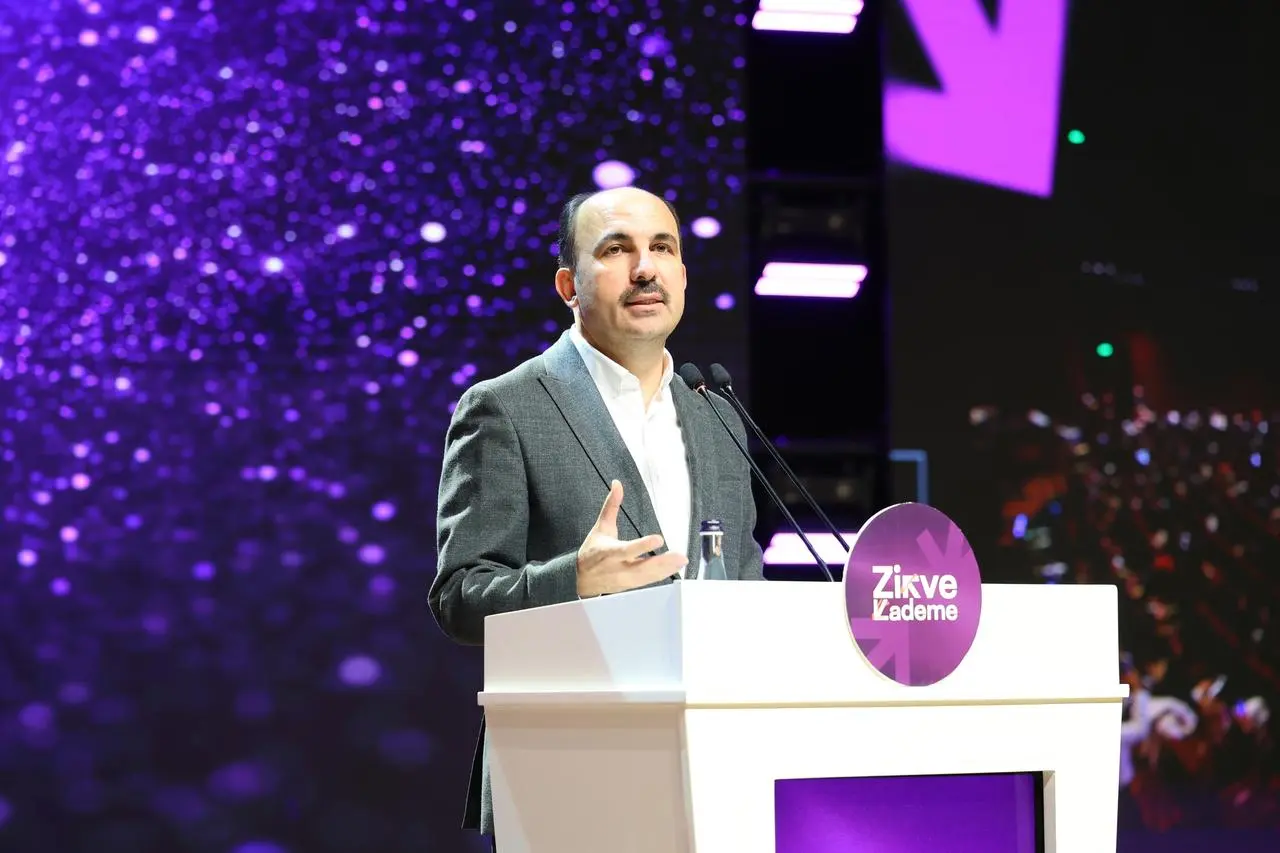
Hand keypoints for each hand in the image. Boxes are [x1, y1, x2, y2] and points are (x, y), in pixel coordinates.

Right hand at [576, 480, 686, 597]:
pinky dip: (661, 575)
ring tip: (681, 560)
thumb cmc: (591, 552)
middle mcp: (617, 568)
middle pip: (641, 568)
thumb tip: (617, 484)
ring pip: (647, 577)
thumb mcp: (600, 527)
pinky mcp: (630, 586)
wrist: (581, 579)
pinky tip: (674, 568)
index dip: (642, 545)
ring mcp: (624, 580)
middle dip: (662, 563)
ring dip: (666, 570)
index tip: (659, 539)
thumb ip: (611, 506)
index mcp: (608, 552)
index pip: (626, 549)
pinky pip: (647, 581)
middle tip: (680, 556)